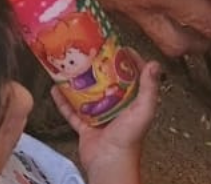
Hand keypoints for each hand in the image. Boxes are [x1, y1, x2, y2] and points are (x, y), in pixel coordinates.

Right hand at [56, 60, 162, 183]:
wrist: (109, 163)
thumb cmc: (128, 141)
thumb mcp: (143, 110)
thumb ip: (149, 88)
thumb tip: (155, 64)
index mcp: (133, 102)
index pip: (132, 75)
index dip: (127, 60)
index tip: (118, 45)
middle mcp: (116, 107)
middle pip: (107, 81)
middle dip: (99, 67)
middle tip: (90, 51)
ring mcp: (99, 116)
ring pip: (87, 94)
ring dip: (78, 81)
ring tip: (70, 65)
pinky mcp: (85, 126)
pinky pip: (71, 111)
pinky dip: (63, 101)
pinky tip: (56, 89)